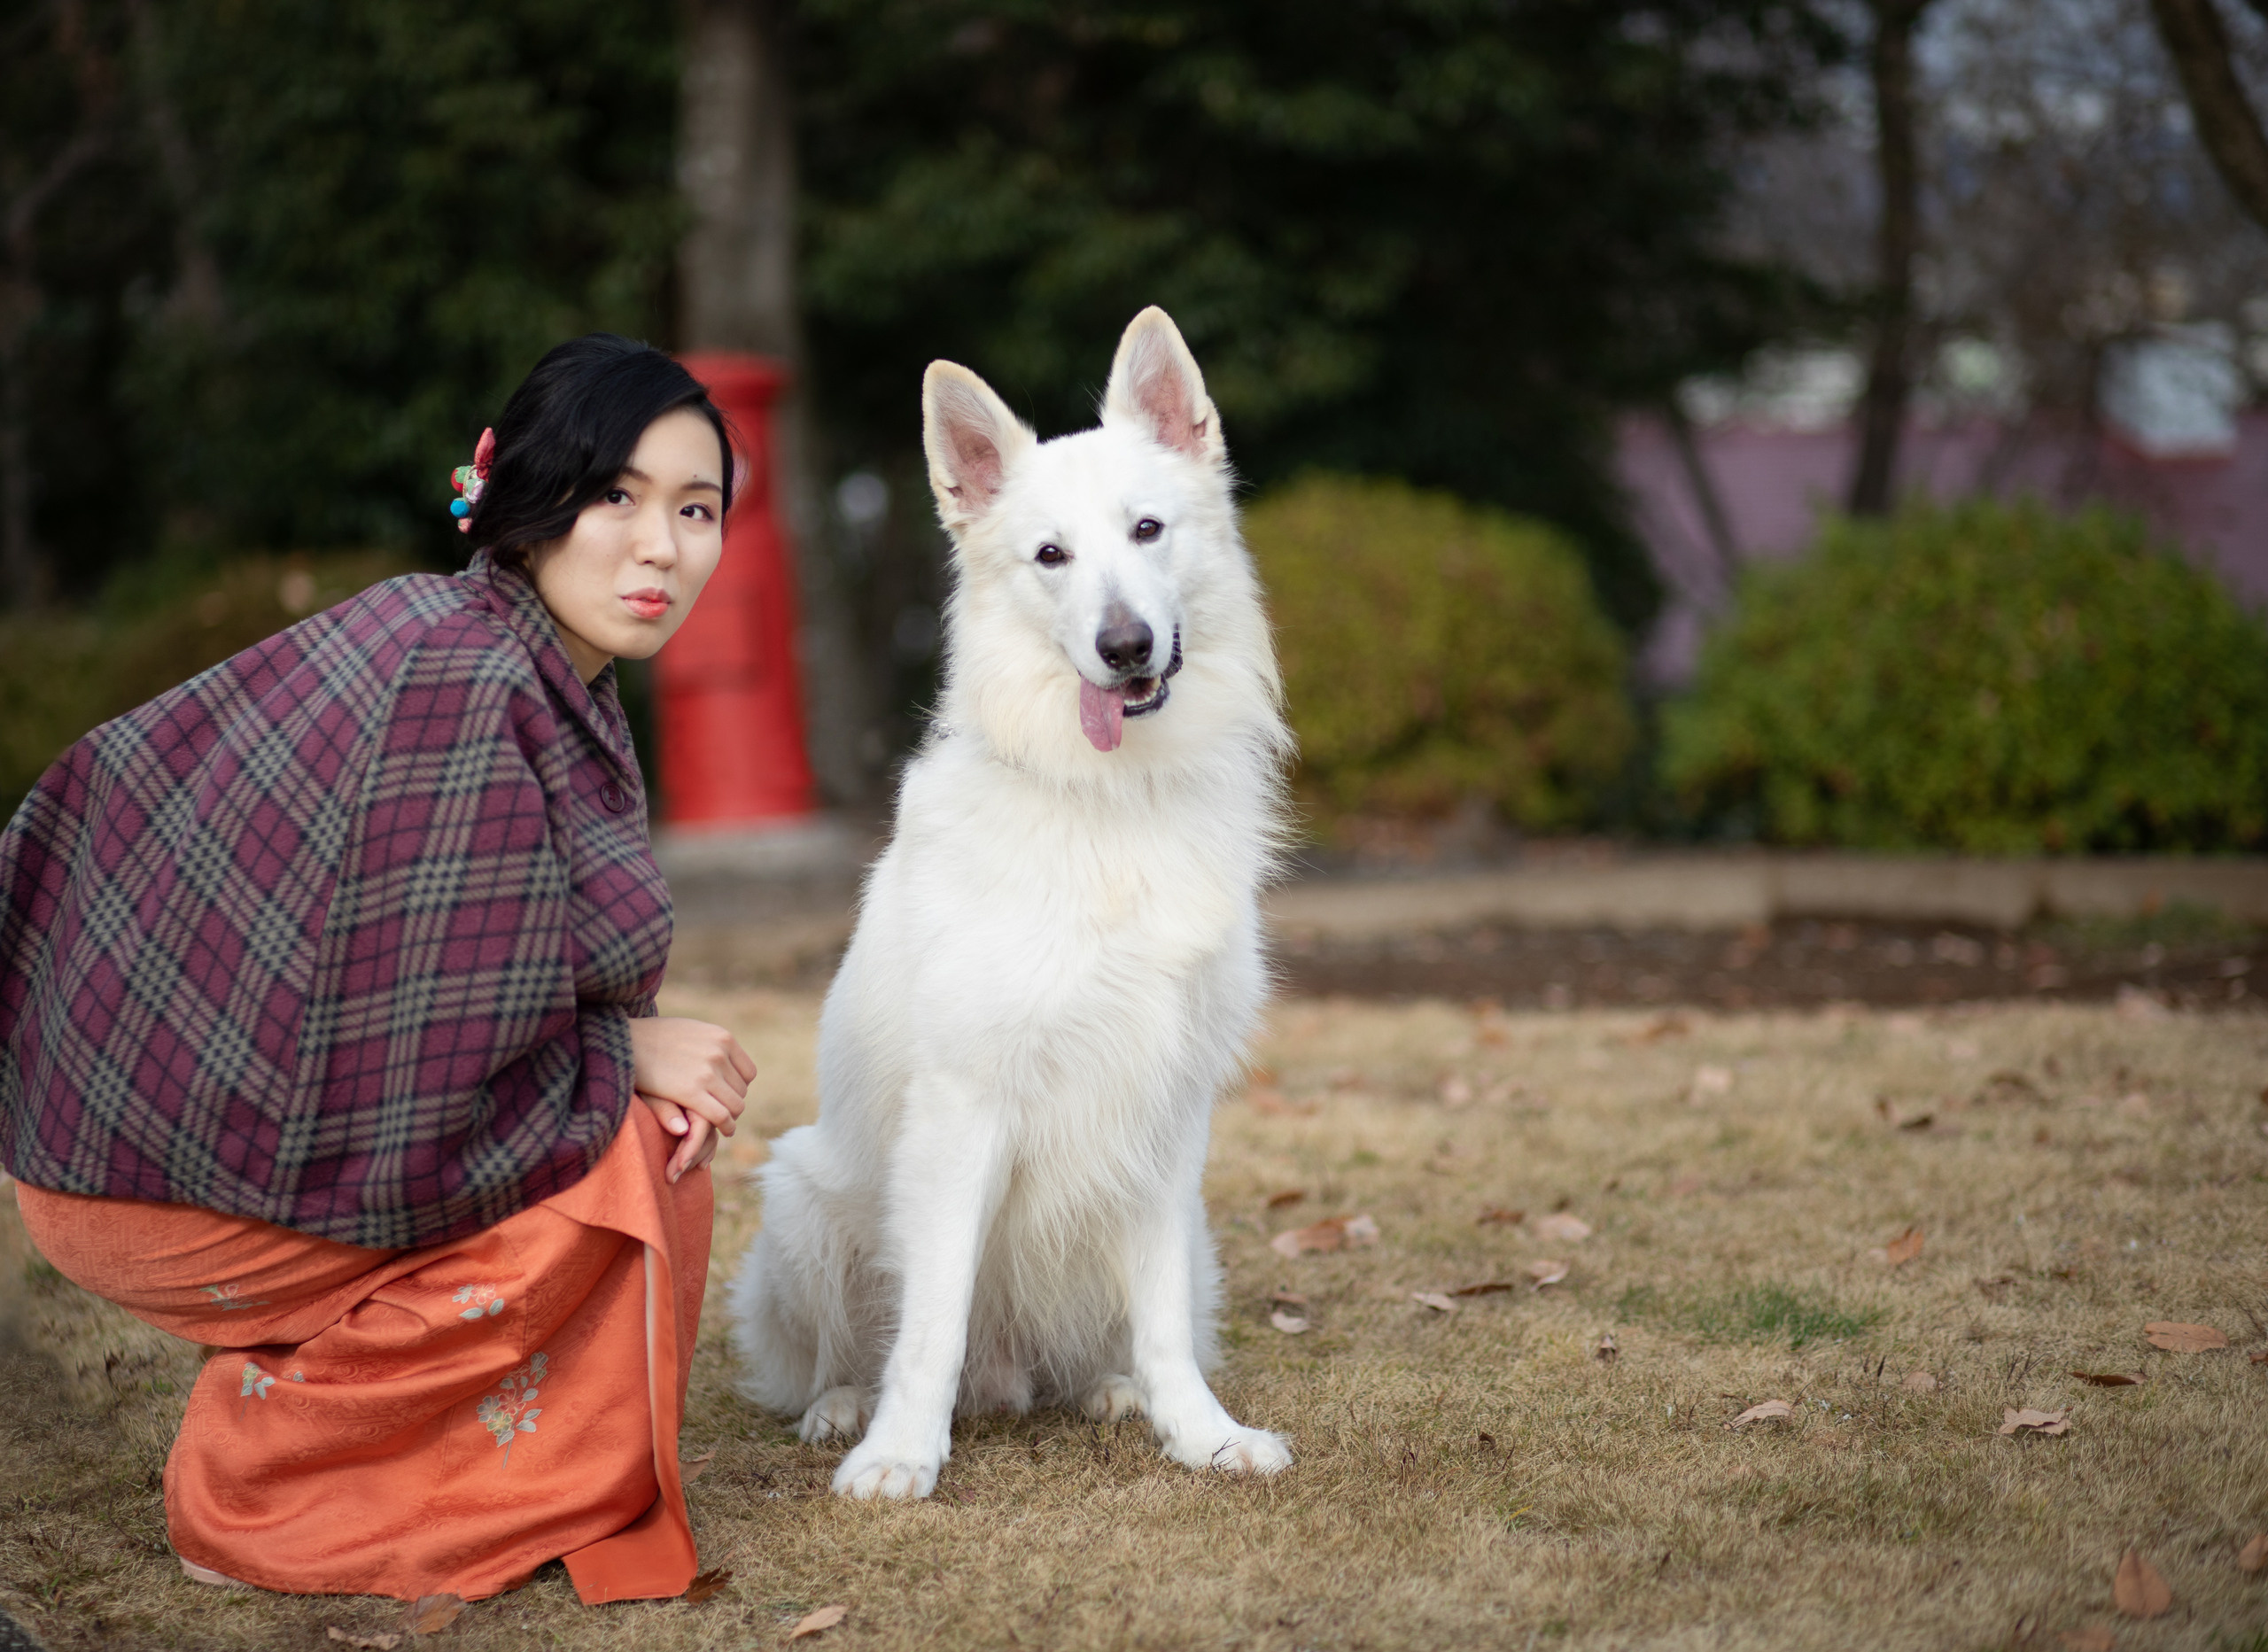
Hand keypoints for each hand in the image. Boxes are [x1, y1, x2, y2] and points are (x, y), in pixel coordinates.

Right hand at [628, 1017, 755, 1182]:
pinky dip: (726, 1126)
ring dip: (729, 1116)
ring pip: (735, 1105)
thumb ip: (709, 1048)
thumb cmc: (650, 1038)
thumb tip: (722, 1064)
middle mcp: (719, 1052)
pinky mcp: (692, 1092)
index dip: (737, 1088)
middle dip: (731, 1103)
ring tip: (721, 1124)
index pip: (747, 1072)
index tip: (725, 1097)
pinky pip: (722, 1115)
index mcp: (721, 1037)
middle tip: (719, 1113)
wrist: (622, 1041)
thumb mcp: (687, 1034)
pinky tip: (722, 1131)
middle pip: (741, 1090)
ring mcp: (707, 1072)